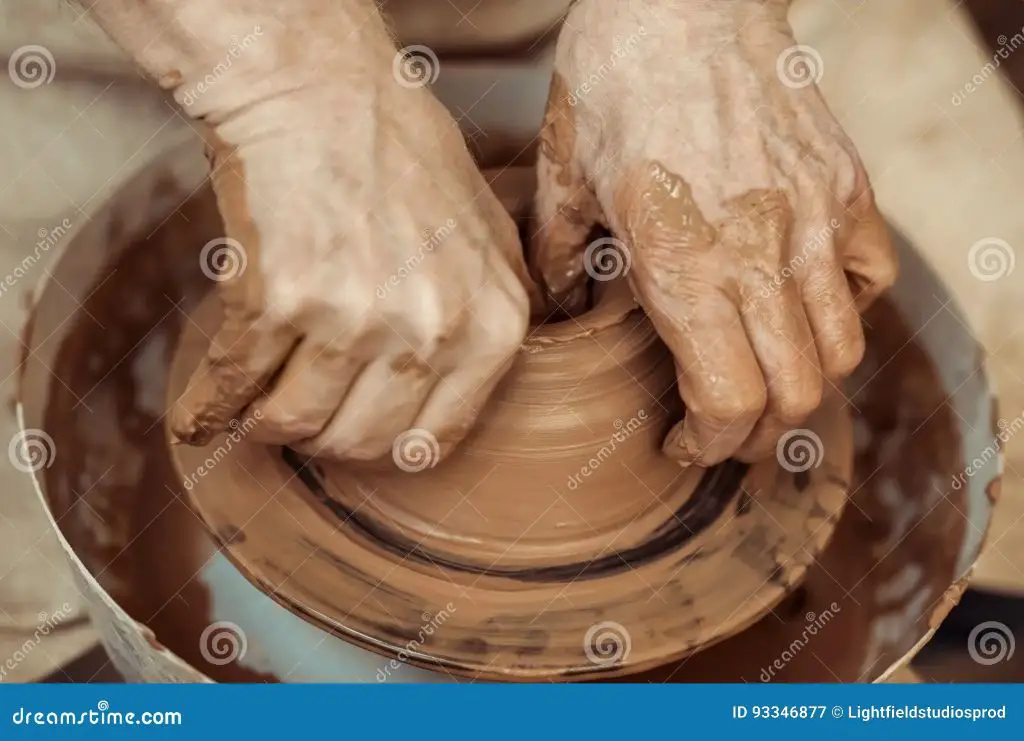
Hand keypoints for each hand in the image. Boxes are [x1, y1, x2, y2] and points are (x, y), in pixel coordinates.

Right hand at [169, 50, 533, 462]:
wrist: (319, 89)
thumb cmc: (402, 150)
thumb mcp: (485, 232)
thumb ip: (494, 307)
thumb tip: (482, 369)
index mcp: (493, 325)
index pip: (435, 439)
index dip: (385, 447)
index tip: (357, 437)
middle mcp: (432, 331)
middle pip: (360, 442)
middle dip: (322, 437)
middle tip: (303, 415)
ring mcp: (356, 319)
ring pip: (294, 423)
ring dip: (266, 424)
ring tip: (257, 407)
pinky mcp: (280, 302)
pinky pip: (234, 386)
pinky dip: (207, 409)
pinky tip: (199, 417)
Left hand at [530, 0, 896, 465]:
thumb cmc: (615, 75)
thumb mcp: (563, 174)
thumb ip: (559, 258)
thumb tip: (558, 311)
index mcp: (683, 262)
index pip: (727, 398)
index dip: (710, 444)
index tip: (685, 443)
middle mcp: (760, 253)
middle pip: (793, 395)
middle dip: (757, 435)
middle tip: (724, 430)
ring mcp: (815, 220)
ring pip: (842, 351)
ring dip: (804, 386)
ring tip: (764, 381)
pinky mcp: (849, 189)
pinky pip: (871, 280)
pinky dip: (844, 312)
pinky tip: (801, 303)